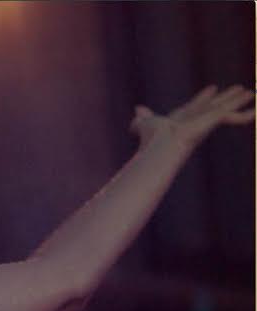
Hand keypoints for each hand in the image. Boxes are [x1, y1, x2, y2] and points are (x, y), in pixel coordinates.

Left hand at [129, 84, 254, 152]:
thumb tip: (138, 110)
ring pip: (226, 108)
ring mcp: (207, 121)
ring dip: (239, 100)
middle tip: (241, 90)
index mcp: (184, 119)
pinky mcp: (214, 120)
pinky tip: (256, 111)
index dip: (204, 98)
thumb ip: (143, 118)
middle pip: (215, 105)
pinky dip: (244, 114)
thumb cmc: (151, 140)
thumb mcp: (145, 123)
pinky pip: (233, 116)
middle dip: (227, 97)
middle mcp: (198, 120)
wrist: (160, 147)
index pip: (197, 106)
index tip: (212, 89)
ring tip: (252, 92)